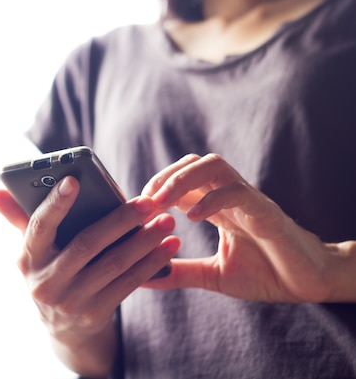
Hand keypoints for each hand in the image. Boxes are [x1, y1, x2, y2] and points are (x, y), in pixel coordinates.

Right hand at [0, 176, 178, 375]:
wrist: (64, 329)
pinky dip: (150, 263)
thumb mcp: (34, 251)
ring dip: (144, 241)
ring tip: (166, 221)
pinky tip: (168, 247)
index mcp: (28, 258)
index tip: (74, 179)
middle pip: (86, 245)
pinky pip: (128, 284)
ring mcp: (71, 301)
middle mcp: (45, 282)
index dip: (55, 204)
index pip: (38, 227)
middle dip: (120, 221)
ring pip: (113, 264)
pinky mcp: (95, 313)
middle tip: (148, 202)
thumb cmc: (51, 272)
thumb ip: (20, 218)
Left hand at [141, 153, 351, 302]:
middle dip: (163, 177)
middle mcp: (230, 195)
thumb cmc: (266, 274)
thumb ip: (181, 272)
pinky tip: (192, 218)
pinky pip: (237, 192)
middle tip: (144, 204)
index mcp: (217, 206)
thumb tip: (144, 278)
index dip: (155, 187)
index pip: (181, 179)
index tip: (136, 209)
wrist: (309, 283)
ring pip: (213, 165)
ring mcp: (248, 199)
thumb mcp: (213, 275)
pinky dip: (211, 199)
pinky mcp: (266, 212)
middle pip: (192, 162)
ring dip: (181, 179)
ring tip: (162, 203)